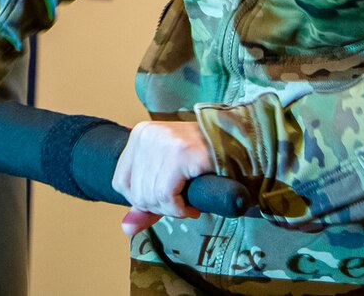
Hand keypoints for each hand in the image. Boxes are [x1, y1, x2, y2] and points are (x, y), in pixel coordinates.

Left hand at [113, 120, 212, 237]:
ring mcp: (164, 141)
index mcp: (140, 134)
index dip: (143, 200)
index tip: (166, 198)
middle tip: (182, 203)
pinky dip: (180, 210)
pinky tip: (192, 206)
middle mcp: (148, 134)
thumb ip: (146, 204)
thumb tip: (126, 228)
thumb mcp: (169, 178)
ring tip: (189, 203)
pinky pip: (167, 197)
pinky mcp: (182, 154)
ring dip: (173, 210)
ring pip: (152, 197)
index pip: (121, 183)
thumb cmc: (205, 162)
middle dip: (161, 207)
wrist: (242, 147)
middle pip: (137, 193)